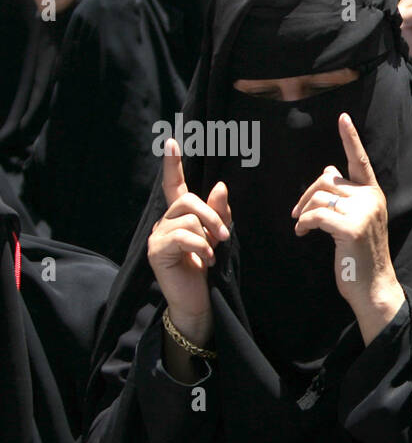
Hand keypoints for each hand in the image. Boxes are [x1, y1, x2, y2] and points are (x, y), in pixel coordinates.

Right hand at [147, 139, 231, 345]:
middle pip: (187, 200)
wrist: (197, 300)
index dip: (173, 165)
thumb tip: (219, 185)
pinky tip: (206, 260)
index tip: (171, 141)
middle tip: (224, 236)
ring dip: (208, 235)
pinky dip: (201, 247)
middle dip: (211, 216)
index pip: (174, 186)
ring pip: (188, 218)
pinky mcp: (156, 251)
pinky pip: (183, 236)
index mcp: (179, 217)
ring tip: (213, 252)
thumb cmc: (208, 269)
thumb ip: (220, 213)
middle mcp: (164, 222)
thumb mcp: (219, 238)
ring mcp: (157, 236)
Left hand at [291, 113, 403, 344]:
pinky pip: (316, 215)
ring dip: (304, 211)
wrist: (373, 286)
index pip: (359, 161)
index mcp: (373, 194)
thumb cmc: (360, 255)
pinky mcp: (351, 227)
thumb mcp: (358, 220)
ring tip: (302, 226)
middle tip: (299, 213)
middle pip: (328, 179)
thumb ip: (346, 196)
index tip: (342, 117)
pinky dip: (304, 224)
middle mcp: (371, 198)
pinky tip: (302, 233)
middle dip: (308, 193)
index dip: (350, 138)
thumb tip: (328, 171)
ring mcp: (363, 212)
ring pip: (320, 196)